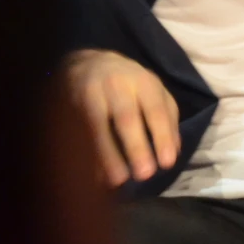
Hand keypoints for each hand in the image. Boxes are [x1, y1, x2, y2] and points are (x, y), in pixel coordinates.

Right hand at [64, 48, 180, 187]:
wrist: (86, 63)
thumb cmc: (130, 83)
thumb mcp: (154, 92)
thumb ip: (168, 119)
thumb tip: (174, 151)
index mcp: (143, 82)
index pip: (155, 110)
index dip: (162, 136)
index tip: (167, 164)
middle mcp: (116, 85)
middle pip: (126, 118)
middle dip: (135, 147)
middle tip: (145, 174)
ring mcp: (89, 93)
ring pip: (96, 126)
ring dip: (106, 154)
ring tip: (117, 180)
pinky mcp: (68, 103)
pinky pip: (76, 130)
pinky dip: (85, 152)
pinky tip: (92, 173)